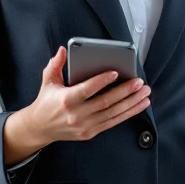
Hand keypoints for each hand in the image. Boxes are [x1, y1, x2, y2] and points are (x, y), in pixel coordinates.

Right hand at [17, 46, 151, 145]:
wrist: (40, 127)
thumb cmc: (46, 101)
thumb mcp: (47, 81)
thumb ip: (55, 64)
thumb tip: (62, 50)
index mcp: (66, 100)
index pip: (87, 90)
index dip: (102, 81)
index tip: (116, 73)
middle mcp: (77, 115)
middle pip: (105, 102)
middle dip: (125, 92)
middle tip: (139, 82)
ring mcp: (85, 126)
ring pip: (113, 114)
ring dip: (132, 103)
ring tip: (145, 93)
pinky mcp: (90, 133)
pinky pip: (113, 122)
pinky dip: (128, 114)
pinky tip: (139, 105)